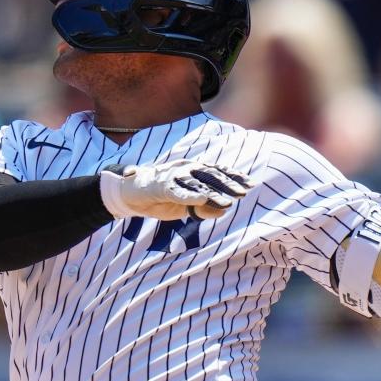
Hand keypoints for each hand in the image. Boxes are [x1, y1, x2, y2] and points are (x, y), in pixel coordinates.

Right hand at [99, 159, 253, 220]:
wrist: (130, 194)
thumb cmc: (160, 198)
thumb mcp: (186, 206)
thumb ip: (203, 208)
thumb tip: (223, 211)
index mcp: (191, 170)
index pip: (216, 171)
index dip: (233, 176)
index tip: (250, 183)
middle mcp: (184, 169)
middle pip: (210, 175)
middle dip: (228, 184)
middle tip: (244, 192)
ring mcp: (172, 176)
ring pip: (196, 183)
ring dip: (213, 192)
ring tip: (228, 202)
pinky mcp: (160, 186)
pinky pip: (177, 191)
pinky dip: (189, 195)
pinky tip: (202, 199)